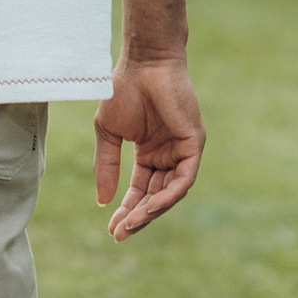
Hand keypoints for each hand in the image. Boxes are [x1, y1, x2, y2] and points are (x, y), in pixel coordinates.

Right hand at [93, 50, 204, 239]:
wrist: (143, 63)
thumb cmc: (123, 90)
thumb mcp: (108, 134)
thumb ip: (106, 166)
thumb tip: (103, 202)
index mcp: (150, 153)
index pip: (141, 190)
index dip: (127, 209)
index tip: (111, 229)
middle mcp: (169, 155)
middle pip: (155, 196)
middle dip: (137, 216)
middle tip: (120, 234)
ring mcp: (183, 151)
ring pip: (170, 193)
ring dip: (150, 212)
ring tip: (130, 224)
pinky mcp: (194, 144)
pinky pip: (183, 179)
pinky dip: (167, 196)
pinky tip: (148, 207)